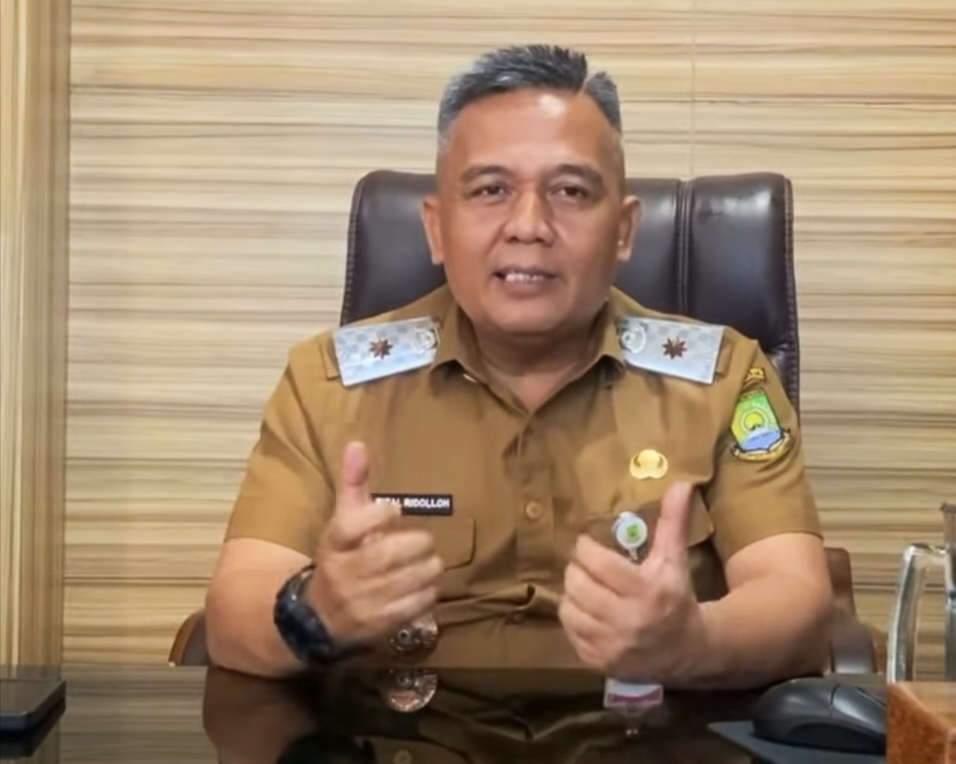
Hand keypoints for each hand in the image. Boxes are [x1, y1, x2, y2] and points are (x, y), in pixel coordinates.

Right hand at [308, 441, 442, 642]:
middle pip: (383, 556)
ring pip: (402, 582)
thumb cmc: (341, 557)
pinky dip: (427, 593)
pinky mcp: (376, 625)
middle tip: (426, 541)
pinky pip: (411, 607)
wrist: (319, 616)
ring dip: (426, 569)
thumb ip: (353, 484)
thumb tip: (358, 444)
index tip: (396, 509)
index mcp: (332, 544)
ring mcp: (359, 602)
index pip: (349, 526)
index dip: (376, 515)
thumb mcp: (342, 521)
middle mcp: (343, 573)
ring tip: (432, 562)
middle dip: (414, 545)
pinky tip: (428, 585)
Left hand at [558, 482, 707, 682]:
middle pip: (577, 583)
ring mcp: (611, 644)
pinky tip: (587, 610)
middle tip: (586, 565)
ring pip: (568, 606)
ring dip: (573, 592)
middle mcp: (627, 619)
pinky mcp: (598, 660)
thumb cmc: (677, 597)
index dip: (585, 548)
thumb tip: (682, 483)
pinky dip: (573, 616)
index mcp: (646, 590)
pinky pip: (568, 630)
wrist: (687, 652)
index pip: (596, 562)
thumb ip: (673, 521)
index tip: (589, 545)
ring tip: (586, 586)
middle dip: (577, 569)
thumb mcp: (675, 559)